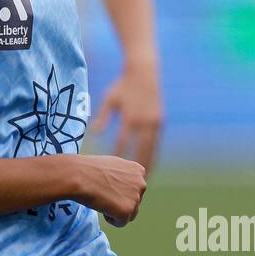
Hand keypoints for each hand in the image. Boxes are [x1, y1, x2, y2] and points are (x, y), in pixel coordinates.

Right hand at [74, 154, 147, 226]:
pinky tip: (101, 206)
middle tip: (102, 194)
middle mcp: (141, 184)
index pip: (134, 188)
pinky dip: (110, 219)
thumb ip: (123, 175)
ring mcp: (136, 198)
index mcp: (138, 171)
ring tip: (101, 199)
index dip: (118, 190)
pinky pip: (120, 223)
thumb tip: (123, 186)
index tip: (106, 185)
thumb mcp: (111, 165)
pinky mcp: (127, 211)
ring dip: (115, 210)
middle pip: (133, 202)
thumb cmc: (88, 169)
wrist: (78, 176)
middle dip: (119, 201)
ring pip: (129, 214)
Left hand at [92, 58, 162, 177]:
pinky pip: (156, 142)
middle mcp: (143, 121)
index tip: (112, 170)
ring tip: (144, 180)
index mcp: (129, 117)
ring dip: (148, 164)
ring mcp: (154, 122)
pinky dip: (153, 153)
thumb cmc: (122, 85)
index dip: (117, 157)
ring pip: (151, 148)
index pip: (122, 142)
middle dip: (136, 167)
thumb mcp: (110, 98)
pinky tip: (150, 164)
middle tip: (131, 184)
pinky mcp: (160, 121)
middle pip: (140, 150)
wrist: (144, 72)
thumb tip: (94, 133)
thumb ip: (103, 116)